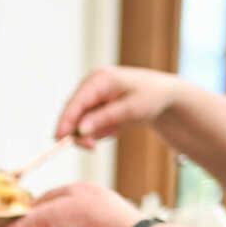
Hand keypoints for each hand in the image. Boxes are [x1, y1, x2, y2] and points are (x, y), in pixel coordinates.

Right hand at [56, 66, 183, 146]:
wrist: (166, 96)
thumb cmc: (152, 97)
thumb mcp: (131, 109)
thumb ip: (104, 119)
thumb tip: (80, 130)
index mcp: (99, 79)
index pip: (75, 102)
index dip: (65, 121)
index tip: (59, 139)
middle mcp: (91, 86)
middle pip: (73, 114)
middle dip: (81, 132)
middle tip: (93, 147)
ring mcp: (93, 96)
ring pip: (80, 122)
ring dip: (95, 132)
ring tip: (118, 128)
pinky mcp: (95, 106)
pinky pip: (89, 125)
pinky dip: (101, 131)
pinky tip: (117, 126)